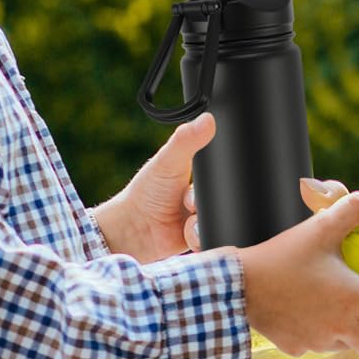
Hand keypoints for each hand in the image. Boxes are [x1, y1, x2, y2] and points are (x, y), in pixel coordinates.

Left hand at [91, 113, 214, 263]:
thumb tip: (208, 119)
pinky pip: (212, 238)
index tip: (198, 184)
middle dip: (206, 203)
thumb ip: (186, 139)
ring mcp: (202, 218)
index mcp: (200, 177)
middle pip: (224, 199)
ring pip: (220, 219)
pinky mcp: (200, 238)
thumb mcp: (168, 160)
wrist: (134, 228)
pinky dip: (200, 236)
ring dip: (203, 221)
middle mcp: (203, 198)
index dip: (219, 179)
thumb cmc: (146, 192)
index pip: (223, 174)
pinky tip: (185, 232)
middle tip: (188, 203)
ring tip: (186, 220)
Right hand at [259, 177, 358, 358]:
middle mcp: (342, 328)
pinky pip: (318, 345)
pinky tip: (317, 320)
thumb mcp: (321, 229)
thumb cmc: (281, 258)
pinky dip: (325, 337)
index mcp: (355, 301)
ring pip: (348, 346)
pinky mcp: (298, 348)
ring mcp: (320, 342)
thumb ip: (355, 209)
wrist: (236, 288)